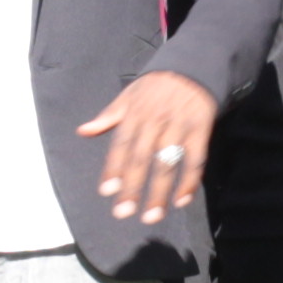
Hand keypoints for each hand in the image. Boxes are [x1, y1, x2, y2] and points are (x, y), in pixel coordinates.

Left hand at [80, 71, 217, 224]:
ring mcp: (179, 126)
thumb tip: (82, 131)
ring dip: (160, 192)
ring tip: (151, 216)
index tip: (107, 192)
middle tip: (123, 213)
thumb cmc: (156, 86)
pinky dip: (189, 181)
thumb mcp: (128, 95)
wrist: (193, 66)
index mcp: (134, 114)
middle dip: (132, 187)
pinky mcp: (200, 130)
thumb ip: (108, 117)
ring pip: (167, 163)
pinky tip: (181, 201)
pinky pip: (196, 159)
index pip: (121, 144)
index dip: (114, 168)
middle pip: (142, 158)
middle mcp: (155, 121)